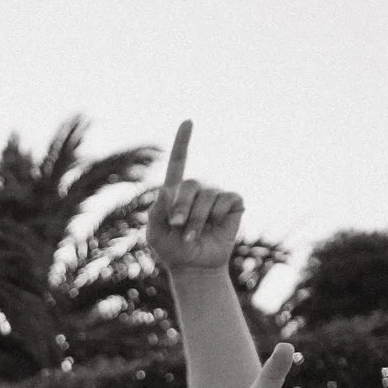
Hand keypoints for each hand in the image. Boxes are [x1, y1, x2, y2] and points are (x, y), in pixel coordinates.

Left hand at [146, 121, 244, 276]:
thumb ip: (155, 213)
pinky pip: (225, 201)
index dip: (182, 142)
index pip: (179, 163)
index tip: (188, 121)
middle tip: (176, 226)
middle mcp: (197, 190)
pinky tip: (215, 227)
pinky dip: (217, 216)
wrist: (194, 266)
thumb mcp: (155, 234)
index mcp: (175, 193)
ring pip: (207, 197)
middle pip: (190, 184)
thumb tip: (165, 191)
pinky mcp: (233, 203)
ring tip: (192, 236)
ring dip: (196, 220)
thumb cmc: (172, 250)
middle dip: (181, 208)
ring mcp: (216, 195)